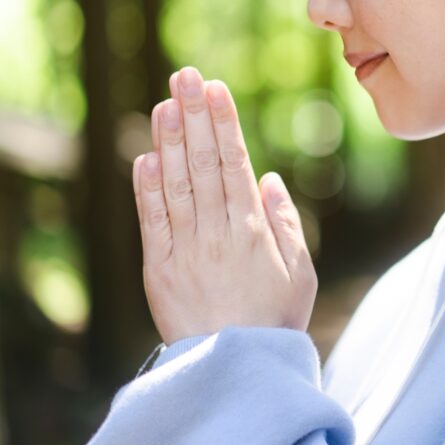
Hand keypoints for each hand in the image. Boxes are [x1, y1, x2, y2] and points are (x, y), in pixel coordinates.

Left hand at [132, 67, 317, 344]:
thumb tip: (266, 179)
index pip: (234, 165)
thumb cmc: (274, 319)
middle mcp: (217, 233)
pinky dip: (147, 189)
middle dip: (195, 116)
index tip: (216, 89)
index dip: (224, 124)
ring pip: (176, 185)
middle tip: (184, 76)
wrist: (235, 369)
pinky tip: (144, 157)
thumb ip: (285, 223)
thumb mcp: (300, 273)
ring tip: (164, 103)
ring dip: (169, 142)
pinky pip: (153, 222)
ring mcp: (185, 250)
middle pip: (203, 165)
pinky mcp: (160, 268)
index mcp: (253, 232)